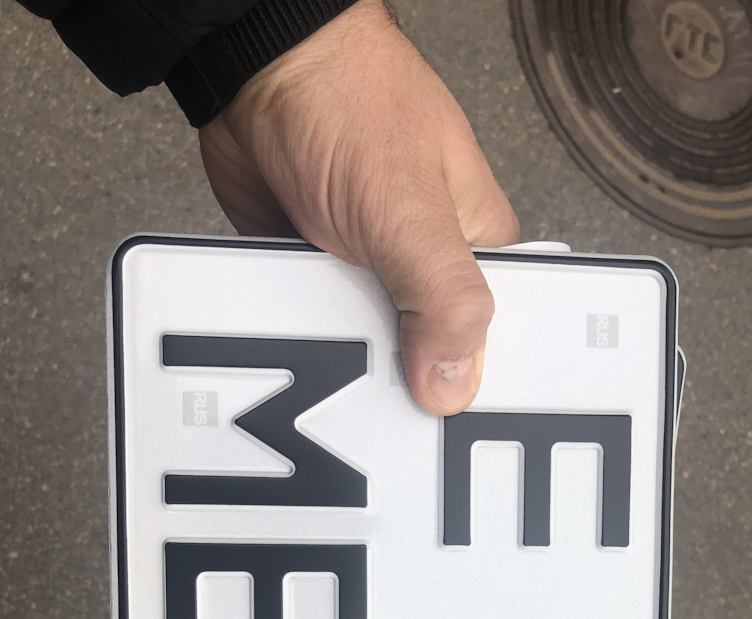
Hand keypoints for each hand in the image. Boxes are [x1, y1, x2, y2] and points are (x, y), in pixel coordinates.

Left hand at [197, 0, 521, 414]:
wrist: (251, 69)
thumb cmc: (345, 100)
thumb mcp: (412, 213)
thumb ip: (443, 301)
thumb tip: (453, 384)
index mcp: (477, 245)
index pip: (500, 335)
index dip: (481, 379)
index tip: (456, 417)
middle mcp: (427, 264)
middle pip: (428, 355)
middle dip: (402, 375)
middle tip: (382, 388)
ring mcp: (370, 272)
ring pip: (365, 349)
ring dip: (342, 354)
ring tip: (330, 345)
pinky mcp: (316, 275)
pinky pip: (313, 328)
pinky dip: (300, 333)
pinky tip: (294, 333)